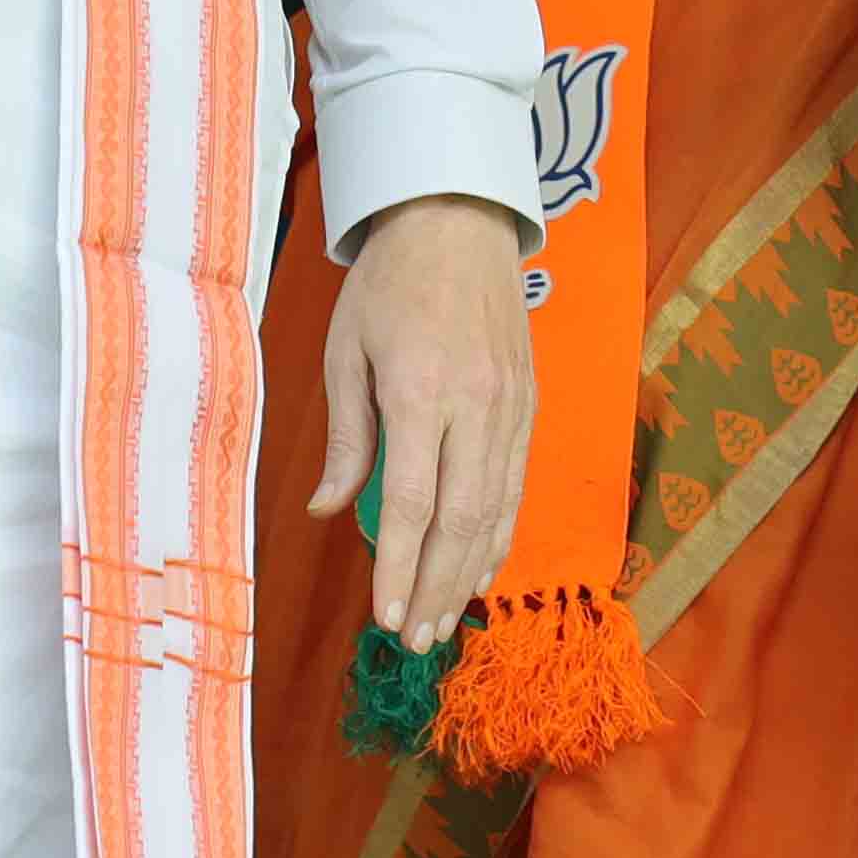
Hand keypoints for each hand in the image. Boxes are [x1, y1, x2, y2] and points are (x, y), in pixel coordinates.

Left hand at [306, 192, 537, 650]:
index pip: (411, 503)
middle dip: (438, 586)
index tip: (386, 617)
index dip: (400, 568)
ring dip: (470, 572)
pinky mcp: (528, 405)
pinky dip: (500, 533)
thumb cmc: (387, 282)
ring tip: (445, 620)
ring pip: (496, 509)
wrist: (457, 219)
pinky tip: (481, 568)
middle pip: (460, 520)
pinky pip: (516, 484)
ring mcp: (510, 408)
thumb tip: (329, 511)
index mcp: (418, 391)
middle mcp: (473, 406)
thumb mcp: (345, 350)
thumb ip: (345, 436)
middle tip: (418, 639)